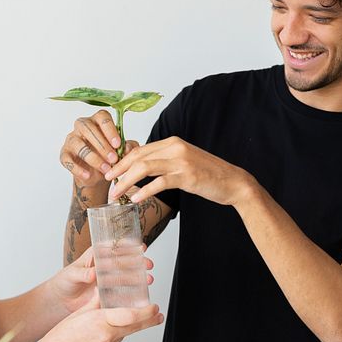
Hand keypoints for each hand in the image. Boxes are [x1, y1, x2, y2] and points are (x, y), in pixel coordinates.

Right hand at [39, 294, 163, 341]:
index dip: (147, 312)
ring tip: (105, 326)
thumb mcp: (76, 316)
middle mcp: (107, 338)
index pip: (132, 315)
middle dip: (149, 321)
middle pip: (134, 328)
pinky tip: (92, 340)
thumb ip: (93, 305)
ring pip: (119, 337)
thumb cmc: (57, 341)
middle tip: (159, 316)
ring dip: (119, 330)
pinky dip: (106, 341)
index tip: (155, 308)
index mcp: (101, 322)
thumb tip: (103, 294)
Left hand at [48, 246, 153, 316]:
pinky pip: (124, 291)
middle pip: (126, 260)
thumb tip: (93, 273)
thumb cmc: (64, 282)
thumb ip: (82, 273)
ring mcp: (110, 279)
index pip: (115, 247)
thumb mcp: (71, 274)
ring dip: (140, 276)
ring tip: (148, 279)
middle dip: (139, 262)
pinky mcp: (110, 293)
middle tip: (147, 264)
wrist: (62, 300)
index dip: (129, 246)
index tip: (140, 247)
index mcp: (96, 254)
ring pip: (128, 275)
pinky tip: (141, 292)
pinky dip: (134, 291)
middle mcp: (106, 265)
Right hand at [59, 110, 138, 183]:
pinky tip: (88, 175)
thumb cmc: (109, 157)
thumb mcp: (123, 152)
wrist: (98, 175)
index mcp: (98, 121)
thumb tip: (127, 148)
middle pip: (88, 128)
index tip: (118, 144)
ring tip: (105, 169)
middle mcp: (82, 126)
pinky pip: (67, 159)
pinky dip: (78, 168)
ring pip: (78, 144)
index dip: (110, 130)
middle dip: (102, 145)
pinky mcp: (64, 154)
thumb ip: (128, 147)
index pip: (102, 117)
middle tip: (113, 159)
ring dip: (93, 158)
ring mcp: (72, 139)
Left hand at [104, 136, 254, 206]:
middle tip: (108, 183)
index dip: (122, 161)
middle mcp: (176, 148)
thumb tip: (142, 168)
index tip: (111, 172)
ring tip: (116, 193)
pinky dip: (144, 191)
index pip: (141, 149)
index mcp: (173, 142)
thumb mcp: (184, 162)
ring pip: (144, 168)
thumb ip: (165, 161)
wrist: (233, 182)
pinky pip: (159, 182)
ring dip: (126, 181)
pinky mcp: (187, 176)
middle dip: (119, 170)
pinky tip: (135, 199)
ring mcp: (181, 161)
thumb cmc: (208, 174)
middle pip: (138, 156)